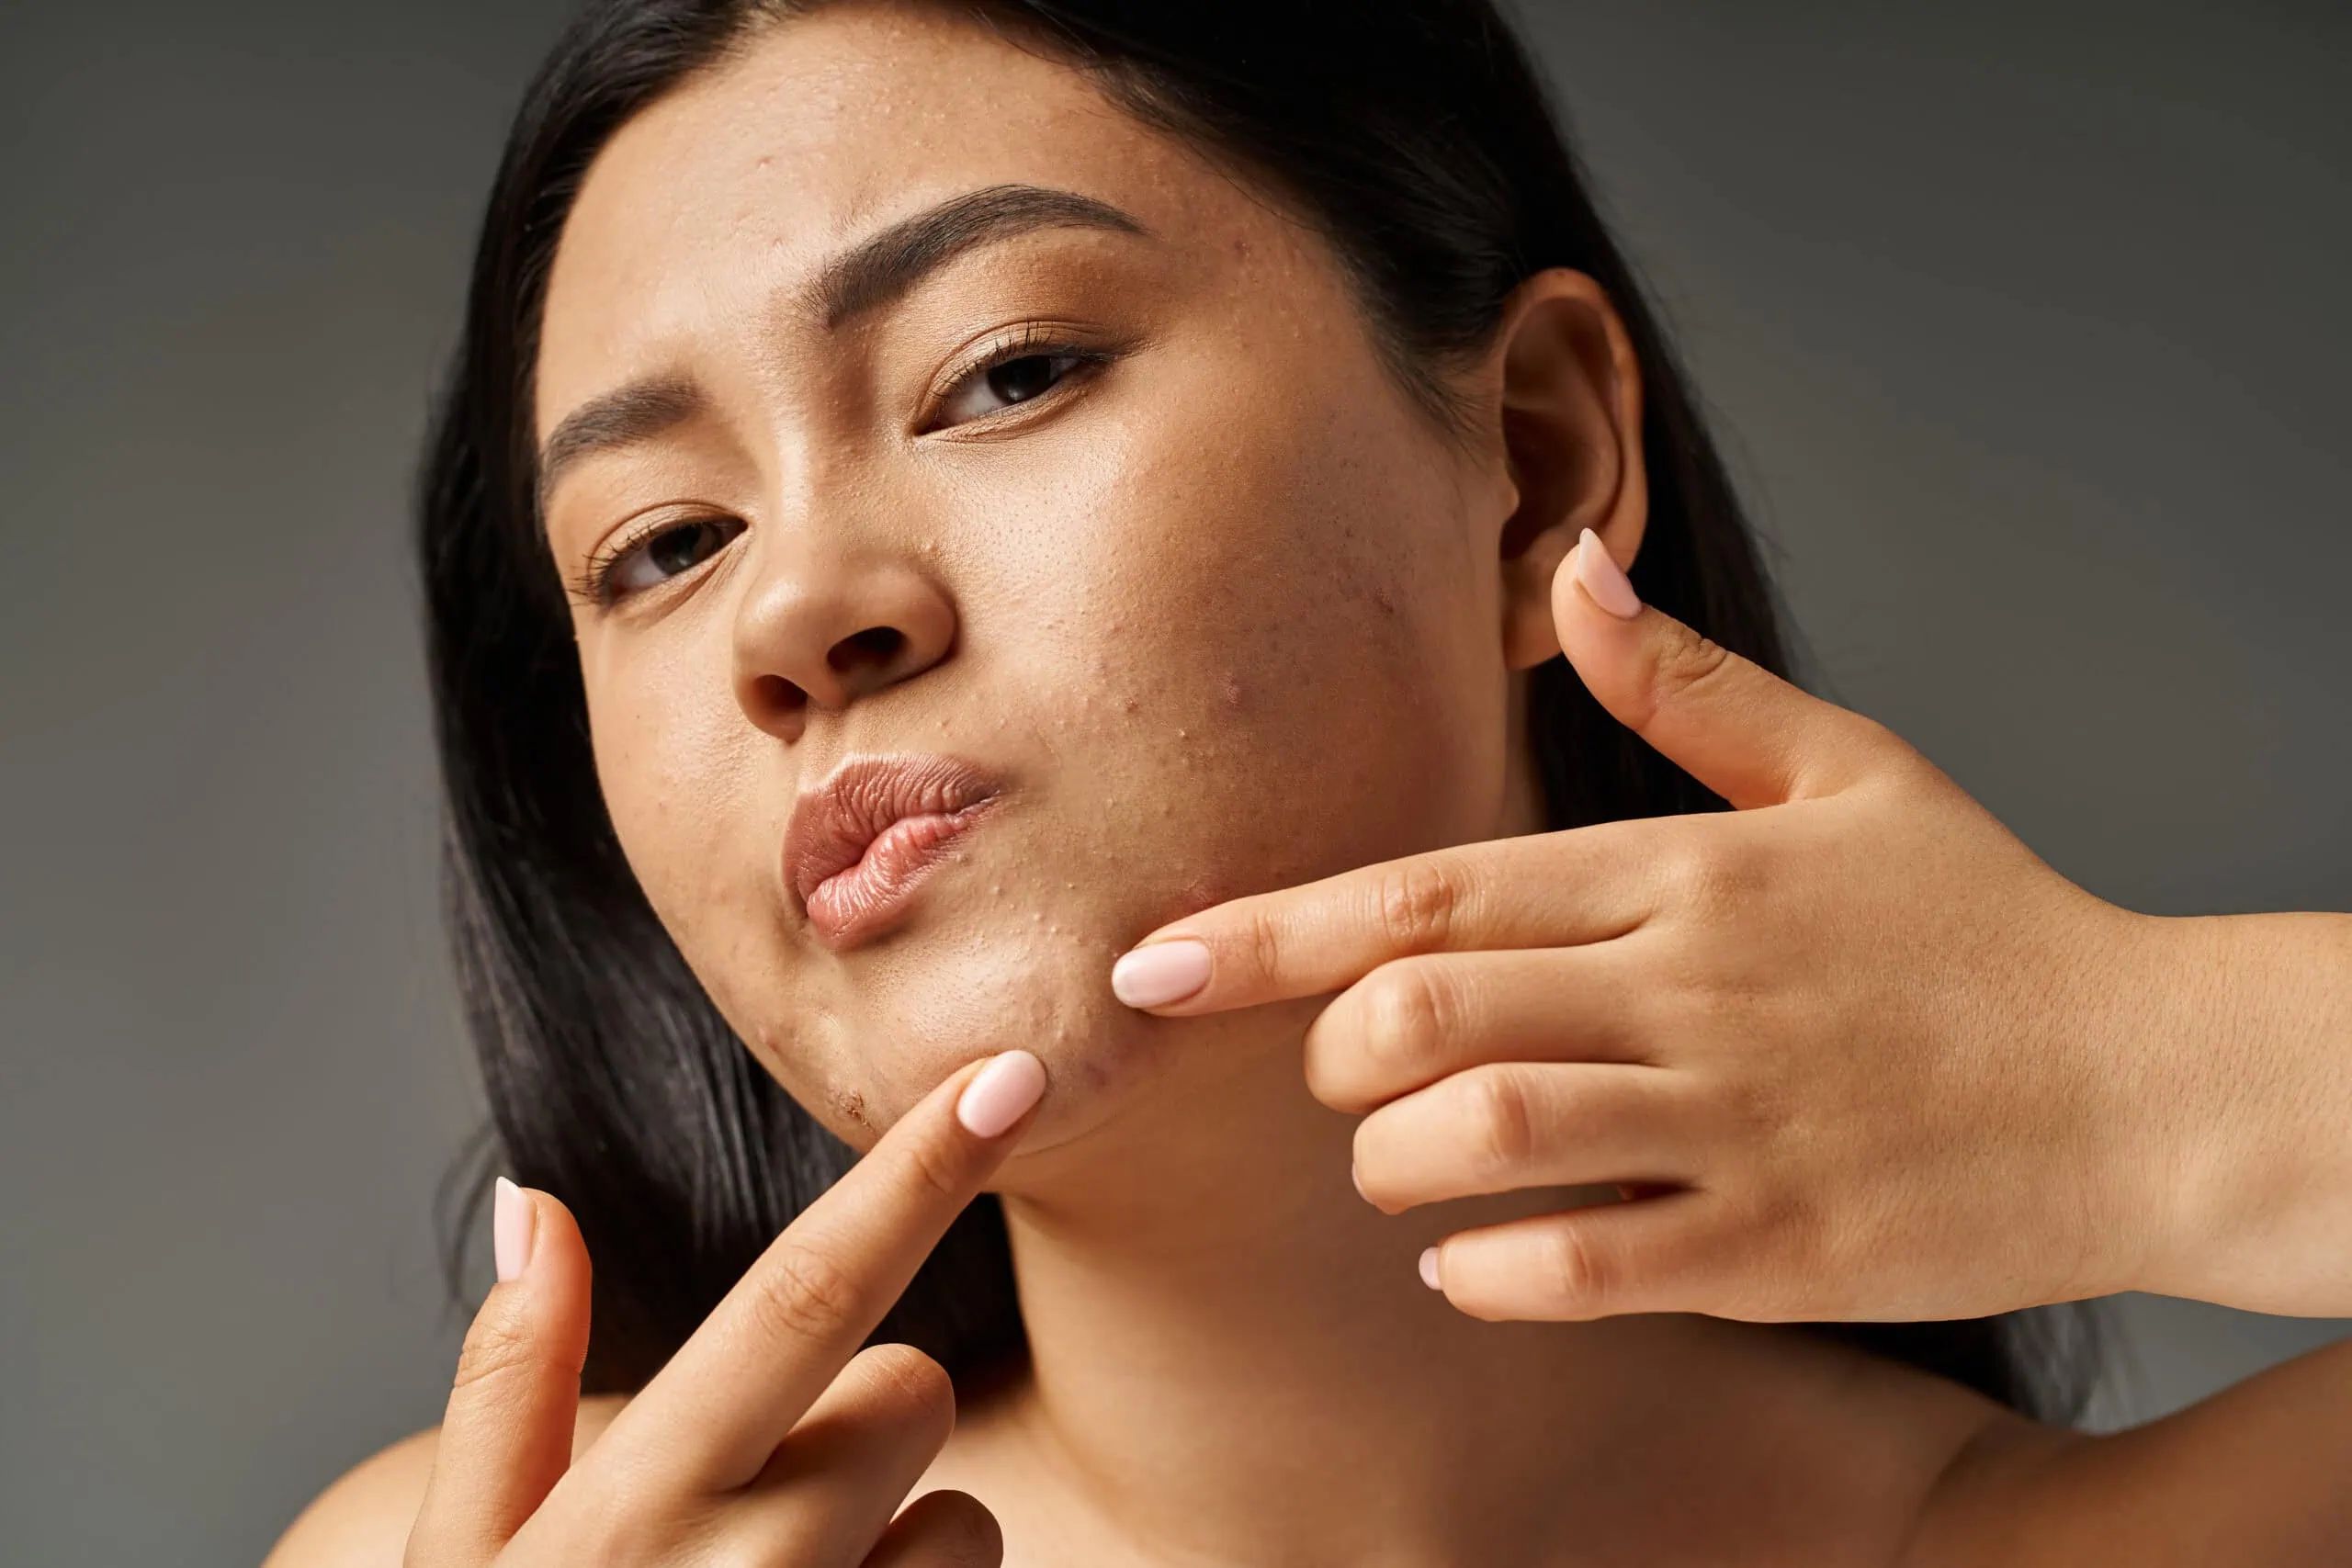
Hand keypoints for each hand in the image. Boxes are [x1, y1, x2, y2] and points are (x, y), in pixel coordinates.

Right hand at [403, 1049, 1046, 1566]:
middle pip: (910, 1390)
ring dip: (899, 1536)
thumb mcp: (459, 1562)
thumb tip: (532, 1200)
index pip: (802, 1299)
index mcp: (636, 1505)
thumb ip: (506, 1383)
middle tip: (753, 1502)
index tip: (1011, 1075)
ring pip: (960, 1513)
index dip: (916, 1175)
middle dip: (860, 1416)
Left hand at [1107, 527, 2191, 1324]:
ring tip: (1397, 1164)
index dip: (1269, 931)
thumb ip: (1687, 683)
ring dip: (1393, 1163)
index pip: (1426, 889)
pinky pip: (1582, 1263)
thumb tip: (1570, 566)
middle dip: (1327, 1054)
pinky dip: (1488, 1269)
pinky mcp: (1778, 1245)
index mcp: (1682, 871)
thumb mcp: (1854, 769)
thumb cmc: (1990, 923)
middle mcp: (1689, 988)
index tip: (1155, 960)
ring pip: (1481, 1137)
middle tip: (1332, 1072)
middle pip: (1420, 1011)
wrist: (2159, 1082)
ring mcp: (1733, 1118)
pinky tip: (1469, 1261)